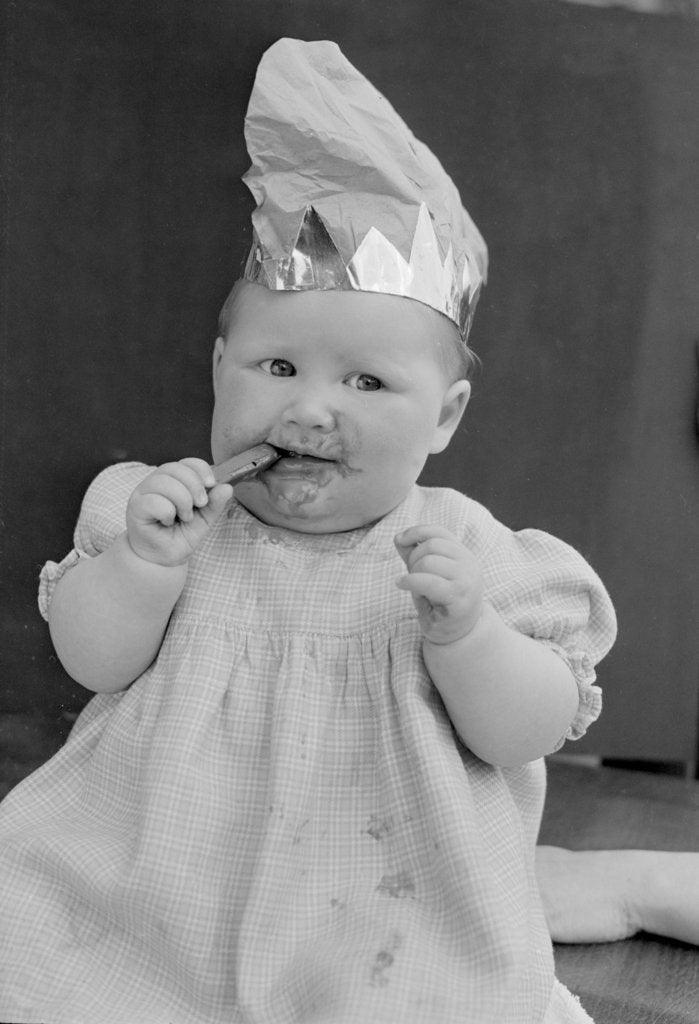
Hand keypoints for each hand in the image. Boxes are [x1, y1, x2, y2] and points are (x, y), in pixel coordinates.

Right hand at [126, 458, 232, 565]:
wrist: (163, 559)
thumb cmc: (180, 536)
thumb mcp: (204, 520)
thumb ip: (214, 504)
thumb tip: (227, 487)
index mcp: (173, 480)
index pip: (186, 462)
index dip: (200, 469)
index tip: (211, 484)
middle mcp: (155, 482)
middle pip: (174, 468)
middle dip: (194, 486)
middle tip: (200, 505)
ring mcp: (142, 493)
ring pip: (163, 482)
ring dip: (182, 501)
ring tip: (184, 517)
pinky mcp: (135, 508)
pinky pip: (153, 501)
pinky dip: (167, 512)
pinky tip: (168, 522)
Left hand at [394, 524, 483, 644]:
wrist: (457, 634)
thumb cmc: (439, 602)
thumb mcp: (427, 573)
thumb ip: (414, 554)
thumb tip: (399, 538)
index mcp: (464, 555)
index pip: (439, 532)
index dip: (416, 532)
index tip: (399, 541)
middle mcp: (470, 564)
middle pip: (431, 546)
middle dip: (413, 559)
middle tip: (411, 577)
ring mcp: (466, 581)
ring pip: (428, 562)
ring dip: (414, 574)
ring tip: (417, 588)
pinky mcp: (458, 599)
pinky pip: (428, 582)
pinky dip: (410, 581)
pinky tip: (402, 585)